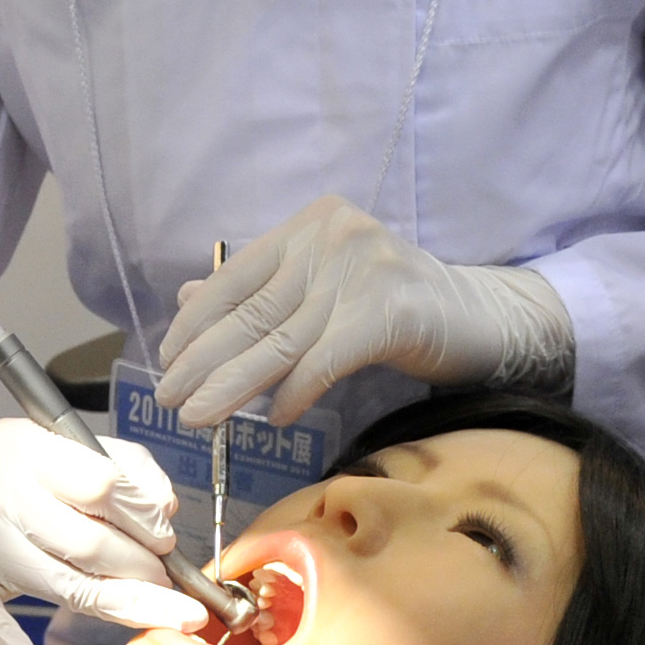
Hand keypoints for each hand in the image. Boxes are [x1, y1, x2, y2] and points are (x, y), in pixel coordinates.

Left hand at [154, 196, 571, 428]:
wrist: (478, 317)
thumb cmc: (391, 308)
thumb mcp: (321, 290)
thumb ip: (261, 291)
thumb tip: (187, 299)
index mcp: (308, 226)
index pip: (235, 279)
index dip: (195, 324)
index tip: (166, 362)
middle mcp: (332, 237)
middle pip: (253, 313)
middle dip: (203, 362)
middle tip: (169, 400)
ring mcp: (364, 268)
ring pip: (282, 340)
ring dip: (235, 386)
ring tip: (200, 418)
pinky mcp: (392, 309)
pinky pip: (327, 358)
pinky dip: (298, 390)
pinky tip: (274, 416)